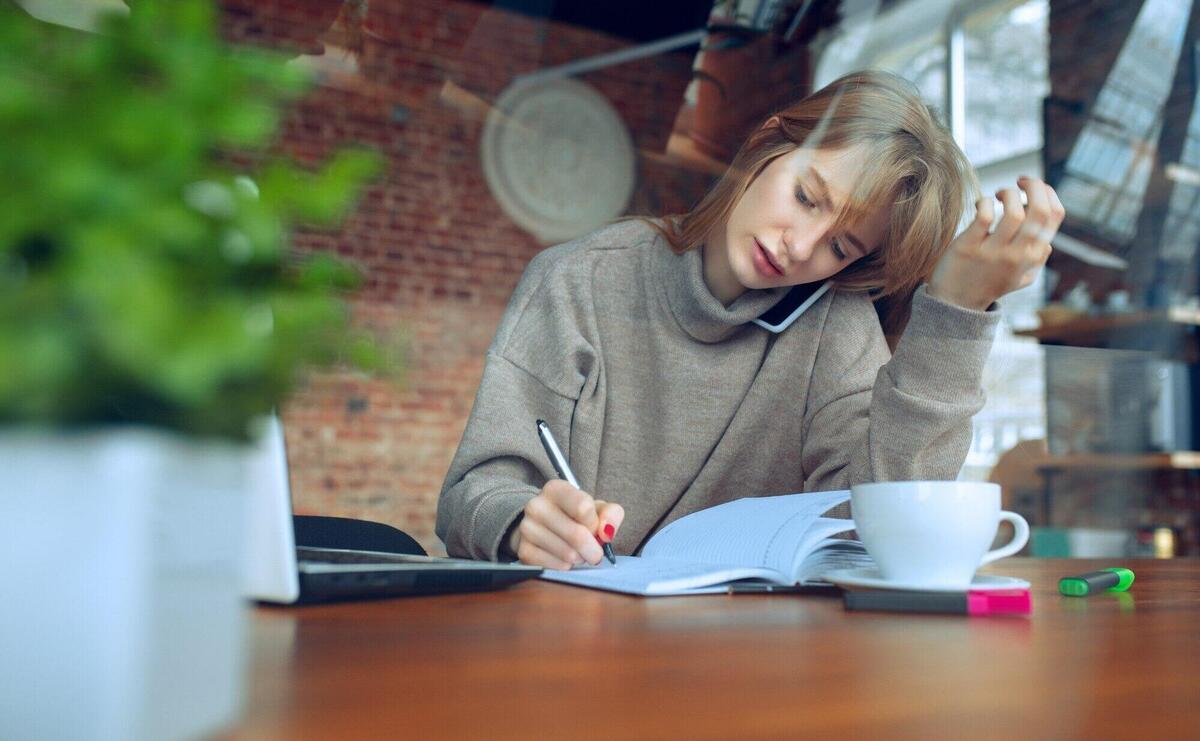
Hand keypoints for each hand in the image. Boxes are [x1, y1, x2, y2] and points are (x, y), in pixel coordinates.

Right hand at [508, 479, 624, 569]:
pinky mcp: (524, 552)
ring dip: (580, 558)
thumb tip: (606, 533)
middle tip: (596, 553)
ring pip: (568, 554)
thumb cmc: (574, 516)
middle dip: (593, 549)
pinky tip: (565, 559)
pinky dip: (567, 567)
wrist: (543, 527)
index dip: (595, 524)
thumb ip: (611, 514)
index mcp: (555, 489)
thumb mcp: (596, 508)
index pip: (583, 507)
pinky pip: (557, 567)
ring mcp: (527, 529)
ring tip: (579, 553)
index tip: (594, 528)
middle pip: (577, 534)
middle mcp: (536, 506)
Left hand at [927, 176, 1065, 310]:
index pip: (1054, 215)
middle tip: (1020, 180)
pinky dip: (984, 202)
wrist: (956, 302)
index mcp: (1033, 255)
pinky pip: (984, 216)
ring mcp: (993, 252)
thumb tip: (1048, 241)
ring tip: (998, 194)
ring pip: (1014, 212)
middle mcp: (1017, 254)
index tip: (1033, 187)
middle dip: (1034, 185)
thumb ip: (1037, 260)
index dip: (1048, 192)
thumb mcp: (1021, 277)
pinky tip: (980, 205)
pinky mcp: (968, 247)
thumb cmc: (989, 283)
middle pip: (1040, 210)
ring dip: (1008, 193)